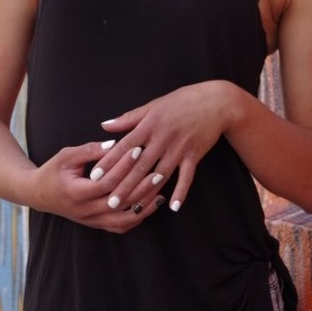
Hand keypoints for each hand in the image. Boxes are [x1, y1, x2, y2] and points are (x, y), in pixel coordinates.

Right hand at [31, 140, 166, 232]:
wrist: (39, 195)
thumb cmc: (53, 171)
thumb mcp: (66, 156)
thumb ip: (89, 150)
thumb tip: (115, 144)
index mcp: (76, 192)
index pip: (106, 182)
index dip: (123, 167)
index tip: (138, 151)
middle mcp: (85, 211)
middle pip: (119, 202)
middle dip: (141, 187)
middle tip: (158, 173)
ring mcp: (91, 221)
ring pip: (123, 219)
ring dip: (143, 207)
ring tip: (160, 192)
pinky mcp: (96, 225)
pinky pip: (120, 226)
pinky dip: (137, 218)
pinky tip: (150, 205)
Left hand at [86, 81, 232, 212]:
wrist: (215, 102)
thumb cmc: (182, 101)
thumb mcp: (153, 105)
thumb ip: (129, 118)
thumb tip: (105, 125)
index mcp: (149, 125)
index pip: (125, 146)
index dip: (109, 161)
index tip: (95, 176)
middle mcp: (162, 138)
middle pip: (140, 166)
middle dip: (124, 185)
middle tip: (110, 202)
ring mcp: (179, 148)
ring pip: (160, 175)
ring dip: (146, 193)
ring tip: (133, 209)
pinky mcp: (194, 155)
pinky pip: (186, 176)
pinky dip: (180, 192)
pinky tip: (172, 207)